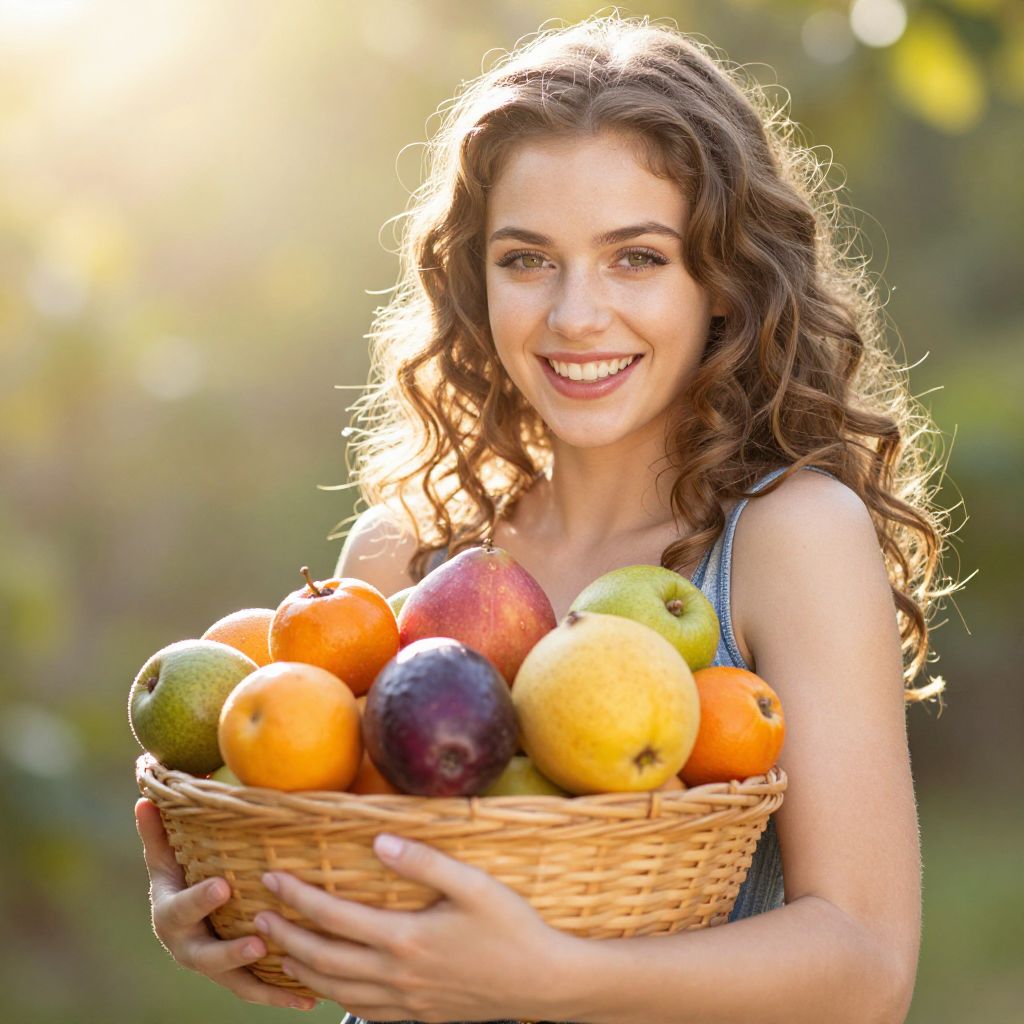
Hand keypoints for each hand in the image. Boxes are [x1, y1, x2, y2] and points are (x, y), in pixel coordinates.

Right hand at [135, 798, 316, 1010]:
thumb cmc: (178, 878)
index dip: (200, 900)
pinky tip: (311, 1000)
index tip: (223, 886)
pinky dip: (282, 997)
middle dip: (231, 953)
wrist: (182, 923)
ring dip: (265, 985)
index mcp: (171, 916)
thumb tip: (144, 799)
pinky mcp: (236, 979)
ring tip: (296, 983)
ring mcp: (213, 968)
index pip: (181, 910)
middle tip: (259, 944)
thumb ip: (158, 833)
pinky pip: (258, 992)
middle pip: (206, 958)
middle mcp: (189, 948)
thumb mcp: (165, 858)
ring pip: (236, 982)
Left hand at [253, 833, 579, 1021]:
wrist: (544, 983)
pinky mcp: (418, 1015)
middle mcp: (396, 975)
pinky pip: (361, 1011)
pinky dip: (333, 997)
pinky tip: (329, 987)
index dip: (297, 897)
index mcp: (404, 938)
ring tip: (278, 950)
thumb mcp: (474, 885)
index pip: (333, 917)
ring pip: (336, 990)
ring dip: (301, 969)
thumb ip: (424, 861)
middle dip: (285, 935)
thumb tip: (378, 841)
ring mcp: (405, 1001)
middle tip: (257, 915)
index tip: (272, 879)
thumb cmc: (513, 927)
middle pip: (322, 957)